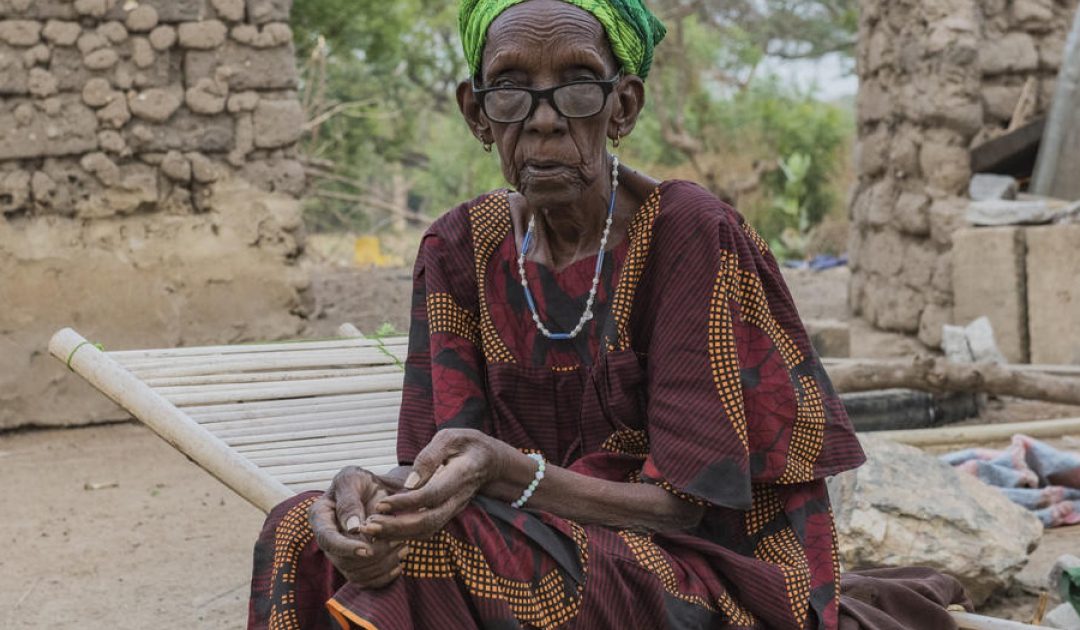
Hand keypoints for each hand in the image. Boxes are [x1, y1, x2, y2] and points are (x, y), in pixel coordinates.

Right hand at [309, 466, 407, 587]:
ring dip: (383, 565)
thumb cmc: (360, 481)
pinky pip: (365, 582)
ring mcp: (339, 554)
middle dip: (374, 555)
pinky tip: (399, 563)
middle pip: (344, 561)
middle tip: (398, 541)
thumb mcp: (353, 479)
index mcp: (320, 516)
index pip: (328, 540)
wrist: (370, 491)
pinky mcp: (353, 564)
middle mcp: (326, 538)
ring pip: (356, 574)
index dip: (346, 548)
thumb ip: (350, 500)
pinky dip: (384, 576)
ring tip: (403, 547)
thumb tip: (352, 528)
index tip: (367, 549)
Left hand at [359, 429, 508, 541]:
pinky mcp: (447, 513)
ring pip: (427, 530)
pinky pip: (427, 530)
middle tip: (369, 525)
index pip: (432, 495)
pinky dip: (405, 534)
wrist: (490, 460)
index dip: (406, 502)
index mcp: (461, 475)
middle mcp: (458, 498)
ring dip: (398, 534)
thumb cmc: (467, 444)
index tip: (381, 504)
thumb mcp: (450, 437)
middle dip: (397, 526)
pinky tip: (384, 531)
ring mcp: (454, 508)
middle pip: (428, 521)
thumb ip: (430, 456)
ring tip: (370, 530)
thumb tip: (410, 483)